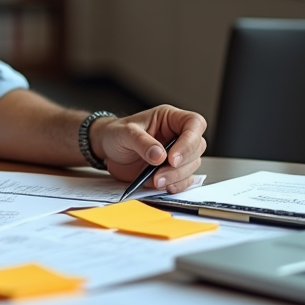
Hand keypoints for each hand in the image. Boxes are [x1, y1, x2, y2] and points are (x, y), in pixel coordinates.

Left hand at [91, 105, 206, 193]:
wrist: (107, 150)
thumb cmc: (116, 134)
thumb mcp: (124, 133)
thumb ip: (141, 142)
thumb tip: (160, 155)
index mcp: (170, 118)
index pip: (194, 123)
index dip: (189, 141)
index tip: (172, 158)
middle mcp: (177, 135)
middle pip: (197, 148)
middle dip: (180, 165)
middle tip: (159, 174)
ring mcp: (177, 154)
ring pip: (192, 166)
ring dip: (176, 177)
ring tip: (155, 181)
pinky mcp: (173, 170)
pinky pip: (185, 180)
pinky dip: (177, 185)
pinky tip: (164, 186)